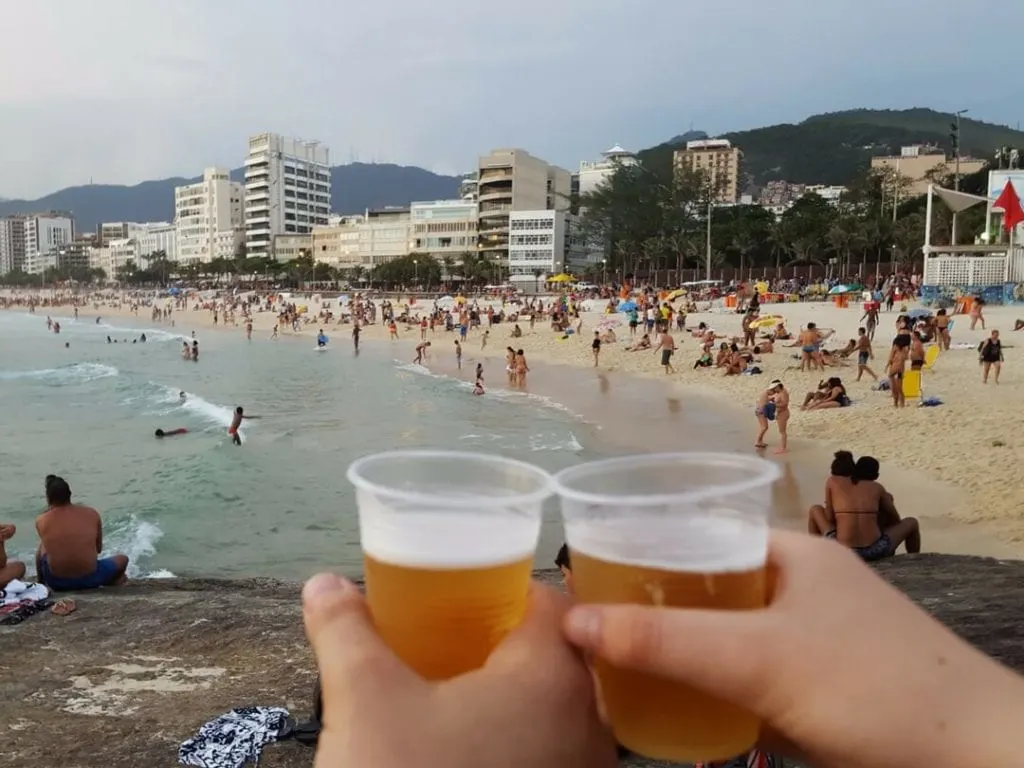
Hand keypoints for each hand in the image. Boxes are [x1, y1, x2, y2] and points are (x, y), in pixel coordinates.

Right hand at [303, 575, 616, 767]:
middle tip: (461, 640)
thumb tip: (323, 583)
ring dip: (523, 698)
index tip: (471, 592)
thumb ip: (346, 631)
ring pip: (565, 714)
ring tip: (465, 695)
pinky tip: (477, 753)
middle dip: (513, 644)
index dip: (511, 589)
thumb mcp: (363, 700)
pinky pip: (558, 758)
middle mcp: (589, 727)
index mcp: (551, 679)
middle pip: (563, 658)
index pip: (552, 604)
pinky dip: (528, 744)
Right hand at [563, 531, 1023, 767]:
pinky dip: (707, 689)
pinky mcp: (817, 692)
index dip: (642, 547)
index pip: (698, 531)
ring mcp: (810, 643)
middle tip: (592, 629)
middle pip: (705, 587)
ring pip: (723, 637)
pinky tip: (669, 708)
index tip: (588, 574)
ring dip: (676, 653)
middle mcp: (798, 589)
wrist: (974, 762)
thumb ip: (667, 641)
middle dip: (650, 608)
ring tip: (614, 667)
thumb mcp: (759, 658)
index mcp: (790, 554)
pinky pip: (744, 679)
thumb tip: (573, 623)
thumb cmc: (867, 686)